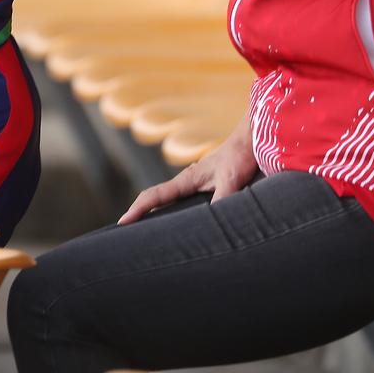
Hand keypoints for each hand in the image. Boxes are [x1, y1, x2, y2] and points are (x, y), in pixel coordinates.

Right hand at [117, 112, 256, 224]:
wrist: (251, 140)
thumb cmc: (240, 157)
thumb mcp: (231, 180)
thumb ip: (222, 200)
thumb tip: (214, 224)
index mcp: (185, 179)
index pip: (154, 196)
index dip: (137, 210)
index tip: (122, 223)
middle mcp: (185, 181)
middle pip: (154, 198)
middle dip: (138, 213)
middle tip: (125, 232)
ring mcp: (194, 183)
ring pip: (166, 199)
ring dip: (153, 212)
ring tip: (145, 231)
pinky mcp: (204, 185)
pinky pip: (180, 199)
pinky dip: (170, 210)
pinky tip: (177, 222)